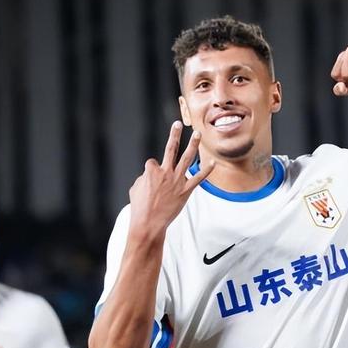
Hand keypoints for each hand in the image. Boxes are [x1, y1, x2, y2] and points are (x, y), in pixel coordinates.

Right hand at [128, 121, 214, 241]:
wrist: (148, 223)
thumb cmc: (139, 207)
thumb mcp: (135, 188)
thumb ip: (143, 178)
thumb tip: (150, 175)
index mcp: (151, 170)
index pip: (153, 162)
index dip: (151, 172)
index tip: (151, 184)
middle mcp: (165, 172)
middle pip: (170, 149)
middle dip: (174, 134)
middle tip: (178, 123)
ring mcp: (177, 180)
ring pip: (186, 158)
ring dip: (193, 144)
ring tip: (197, 134)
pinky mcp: (186, 190)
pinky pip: (198, 178)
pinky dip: (206, 170)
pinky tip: (212, 162)